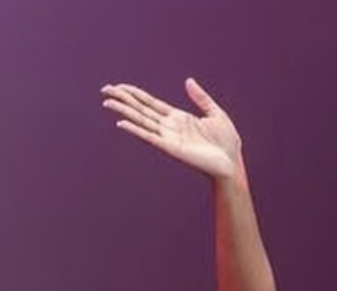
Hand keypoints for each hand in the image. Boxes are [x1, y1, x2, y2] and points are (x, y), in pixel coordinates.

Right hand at [101, 78, 240, 179]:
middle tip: (105, 90)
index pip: (150, 103)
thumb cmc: (226, 142)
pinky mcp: (171, 149)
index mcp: (178, 117)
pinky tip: (122, 124)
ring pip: (141, 121)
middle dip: (123, 100)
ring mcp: (169, 138)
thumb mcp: (215, 113)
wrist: (232, 163)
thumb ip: (200, 98)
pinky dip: (136, 130)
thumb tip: (188, 80)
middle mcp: (169, 127)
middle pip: (141, 109)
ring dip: (124, 112)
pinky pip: (150, 137)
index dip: (135, 94)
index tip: (119, 86)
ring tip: (107, 103)